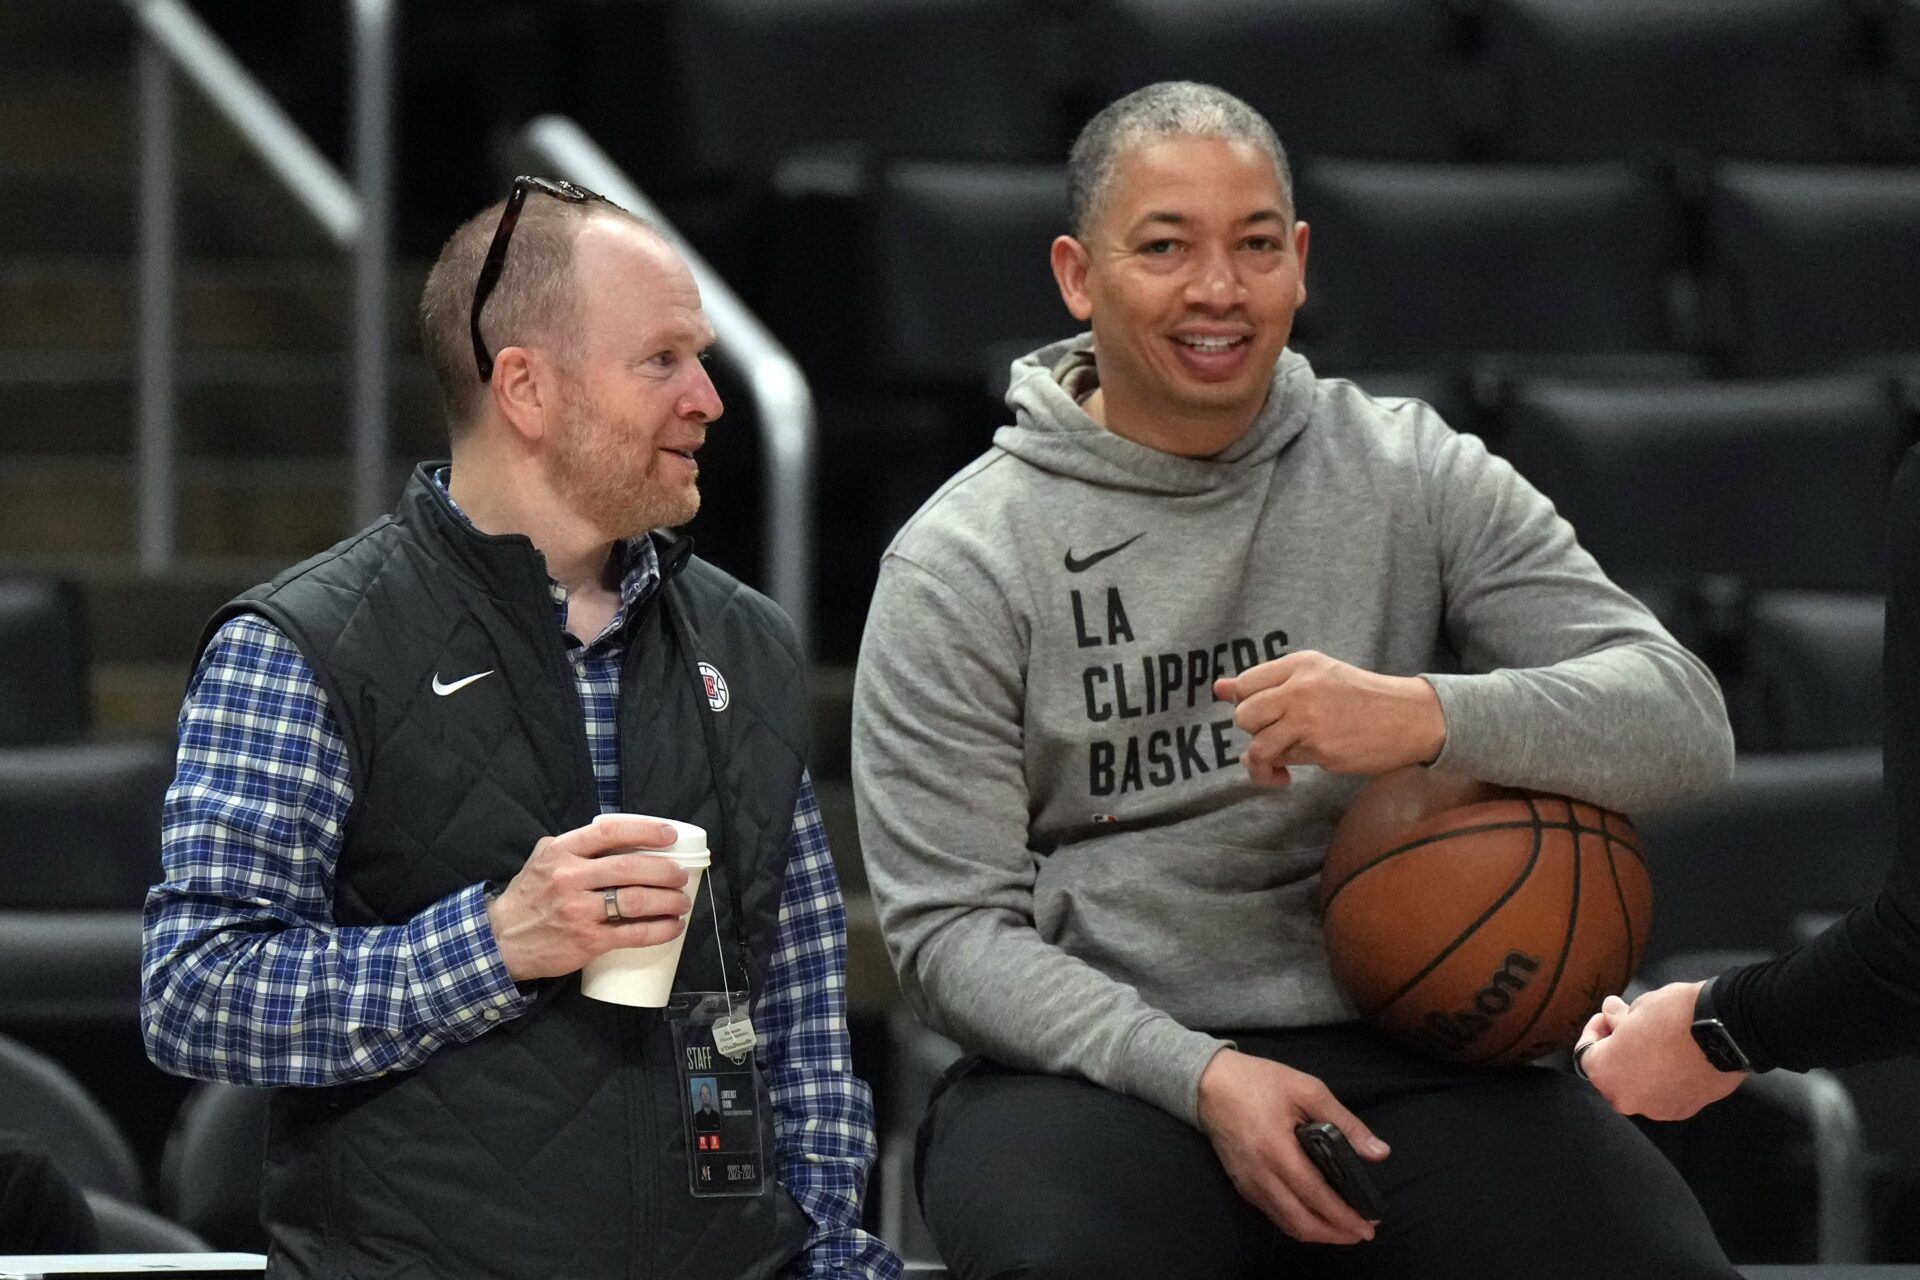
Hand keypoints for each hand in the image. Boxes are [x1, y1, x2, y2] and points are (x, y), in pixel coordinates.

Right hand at [486, 816, 692, 981]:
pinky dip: (660, 930)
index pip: (610, 832)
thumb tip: (618, 835)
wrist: (503, 940)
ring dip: (668, 900)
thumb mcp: (543, 858)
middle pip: (630, 868)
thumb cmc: (529, 896)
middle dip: (665, 871)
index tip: (669, 835)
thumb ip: (574, 845)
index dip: (645, 831)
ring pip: (636, 901)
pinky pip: (633, 934)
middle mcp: (570, 878)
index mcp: (561, 851)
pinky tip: (673, 926)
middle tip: (681, 876)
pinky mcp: (587, 941)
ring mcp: (579, 911)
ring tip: (682, 902)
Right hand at [1195, 1049, 1389, 1244]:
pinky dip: (1297, 1222)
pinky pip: (1272, 1214)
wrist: (1209, 1082)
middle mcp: (1260, 1175)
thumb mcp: (1307, 1089)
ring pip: (1286, 1224)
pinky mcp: (1242, 1184)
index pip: (1316, 1196)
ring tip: (1342, 1229)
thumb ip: (1345, 1122)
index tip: (1369, 1225)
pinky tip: (1313, 1215)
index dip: (1344, 1216)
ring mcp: (1248, 1183)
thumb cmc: (1258, 1081)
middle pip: (1301, 1222)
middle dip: (1335, 1234)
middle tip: (1361, 1233)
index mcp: (1276, 1150)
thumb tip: (1379, 1152)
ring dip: (1317, 1233)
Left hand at [1214, 651, 1446, 786]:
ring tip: (1272, 768)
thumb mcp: (1317, 676)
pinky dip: (1277, 773)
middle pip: (1244, 715)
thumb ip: (1268, 683)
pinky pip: (1283, 763)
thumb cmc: (1360, 698)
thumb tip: (1217, 687)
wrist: (1411, 717)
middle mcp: (1301, 688)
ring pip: (1257, 745)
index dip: (1245, 704)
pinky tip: (1287, 777)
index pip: (1244, 684)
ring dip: (1258, 762)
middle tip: (1272, 737)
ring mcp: (1310, 720)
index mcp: (1300, 665)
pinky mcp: (1321, 749)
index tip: (1261, 717)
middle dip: (1252, 732)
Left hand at [1576, 983, 1743, 1120]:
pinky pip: (1663, 1094)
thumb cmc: (1675, 1017)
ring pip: (1639, 1087)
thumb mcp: (1639, 1006)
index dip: (1595, 1030)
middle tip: (1629, 1026)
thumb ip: (1618, 1017)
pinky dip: (1664, 1079)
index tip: (1607, 1016)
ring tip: (1657, 1041)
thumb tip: (1610, 1013)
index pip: (1586, 1053)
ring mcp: (1656, 1109)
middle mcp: (1626, 1098)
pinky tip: (1676, 1058)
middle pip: (1612, 1074)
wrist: (1726, 1033)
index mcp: (1606, 1072)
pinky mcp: (1683, 1110)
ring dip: (1641, 1067)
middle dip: (1617, 1051)